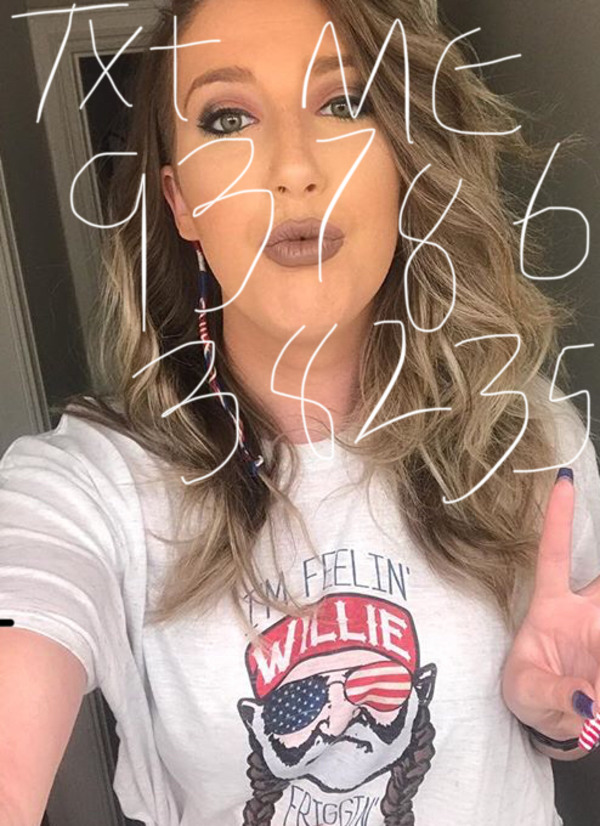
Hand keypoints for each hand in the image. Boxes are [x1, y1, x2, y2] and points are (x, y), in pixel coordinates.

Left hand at [501, 468, 599, 743]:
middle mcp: (584, 612)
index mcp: (551, 608)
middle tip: (599, 555)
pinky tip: (597, 686)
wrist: (550, 724)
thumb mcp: (527, 693)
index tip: (564, 479)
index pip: (553, 554)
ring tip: (592, 669)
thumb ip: (554, 694)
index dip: (558, 518)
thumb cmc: (527, 695)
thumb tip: (588, 700)